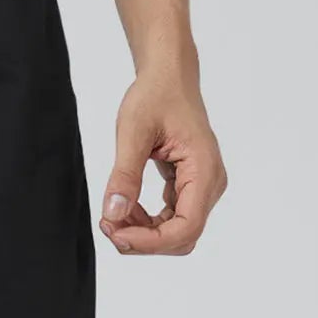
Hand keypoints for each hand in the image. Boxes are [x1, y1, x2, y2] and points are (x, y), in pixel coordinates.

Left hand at [99, 35, 226, 254]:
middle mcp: (210, 184)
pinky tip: (125, 206)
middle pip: (183, 236)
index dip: (150, 241)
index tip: (115, 233)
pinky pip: (172, 218)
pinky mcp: (191, 186)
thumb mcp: (133, 131)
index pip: (186, 227)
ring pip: (177, 231)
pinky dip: (147, 220)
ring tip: (112, 216)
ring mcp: (202, 187)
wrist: (169, 77)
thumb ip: (124, 175)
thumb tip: (112, 214)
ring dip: (144, 232)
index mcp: (204, 170)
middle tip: (107, 225)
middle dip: (144, 240)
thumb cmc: (156, 96)